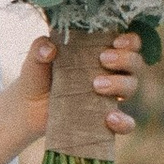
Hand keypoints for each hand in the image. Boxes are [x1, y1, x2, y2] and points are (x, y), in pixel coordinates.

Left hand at [16, 27, 143, 140]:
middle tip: (103, 60)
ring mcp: (110, 96)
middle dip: (125, 59)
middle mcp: (111, 72)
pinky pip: (127, 123)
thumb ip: (40, 49)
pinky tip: (109, 119)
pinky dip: (124, 121)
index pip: (128, 42)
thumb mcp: (35, 60)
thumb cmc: (37, 77)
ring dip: (120, 84)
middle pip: (135, 62)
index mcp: (99, 52)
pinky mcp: (106, 119)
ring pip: (132, 86)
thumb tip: (49, 49)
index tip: (115, 42)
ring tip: (96, 86)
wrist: (28, 109)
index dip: (130, 40)